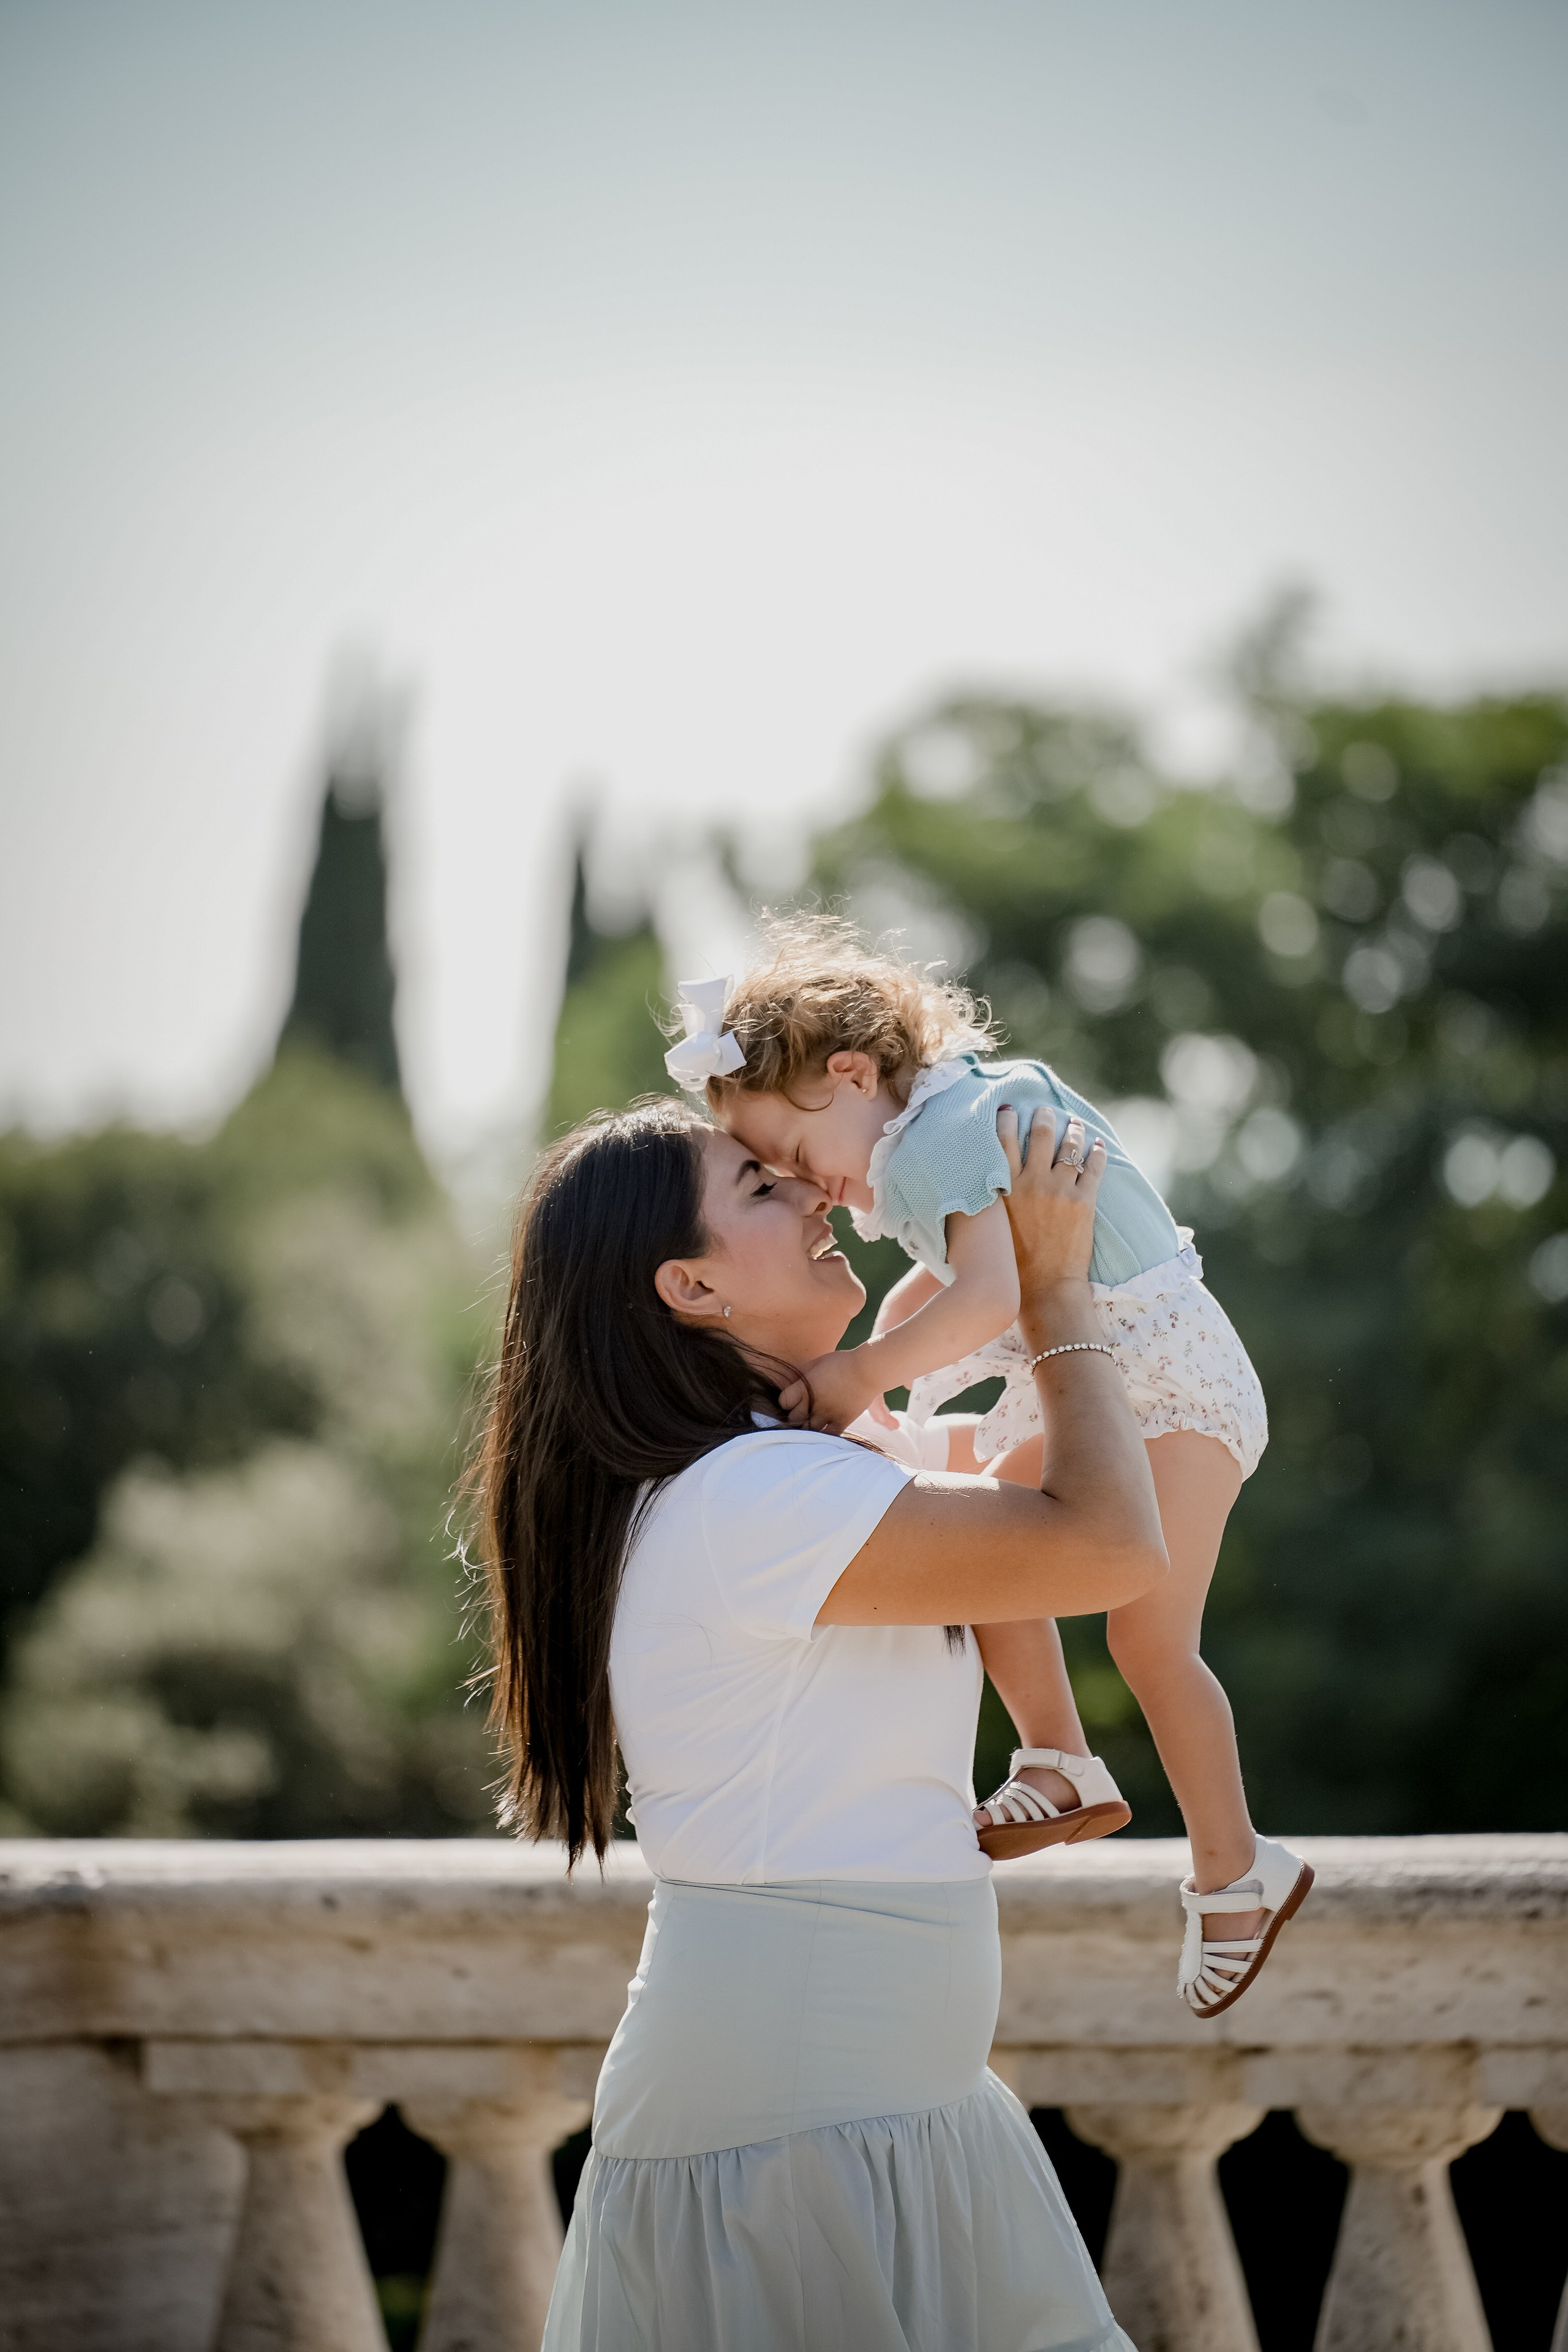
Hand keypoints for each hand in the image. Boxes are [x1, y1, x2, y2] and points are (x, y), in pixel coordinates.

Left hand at [778, 1346, 887, 1433]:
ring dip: (808, 1428)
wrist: (867, 1369)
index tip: (792, 1400)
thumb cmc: (841, 1362)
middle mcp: (812, 1403)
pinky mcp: (841, 1421)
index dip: (786, 1401)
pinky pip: (828, 1436)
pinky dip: (825, 1437)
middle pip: (793, 1419)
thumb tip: (793, 1385)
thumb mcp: (816, 1363)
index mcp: (804, 1387)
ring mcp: (827, 1414)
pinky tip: (824, 1431)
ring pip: (809, 1431)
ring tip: (812, 1423)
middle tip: (801, 1414)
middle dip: (795, 1417)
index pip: (783, 1402)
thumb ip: (802, 1376)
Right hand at [996, 1104, 1105, 1338]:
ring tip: (1074, 1123)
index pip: (1003, 1143)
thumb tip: (982, 1187)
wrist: (1045, 1289)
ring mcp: (1060, 1190)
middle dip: (1043, 1117)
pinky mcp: (1084, 1202)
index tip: (1008, 1110)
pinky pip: (1094, 1168)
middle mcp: (1031, 1183)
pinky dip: (1096, 1152)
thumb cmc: (1012, 1265)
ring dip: (1073, 1130)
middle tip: (1045, 1110)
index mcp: (1004, 1190)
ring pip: (1069, 1147)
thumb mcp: (992, 1228)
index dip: (1006, 1122)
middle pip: (1039, 1135)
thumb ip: (991, 1202)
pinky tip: (1098, 1144)